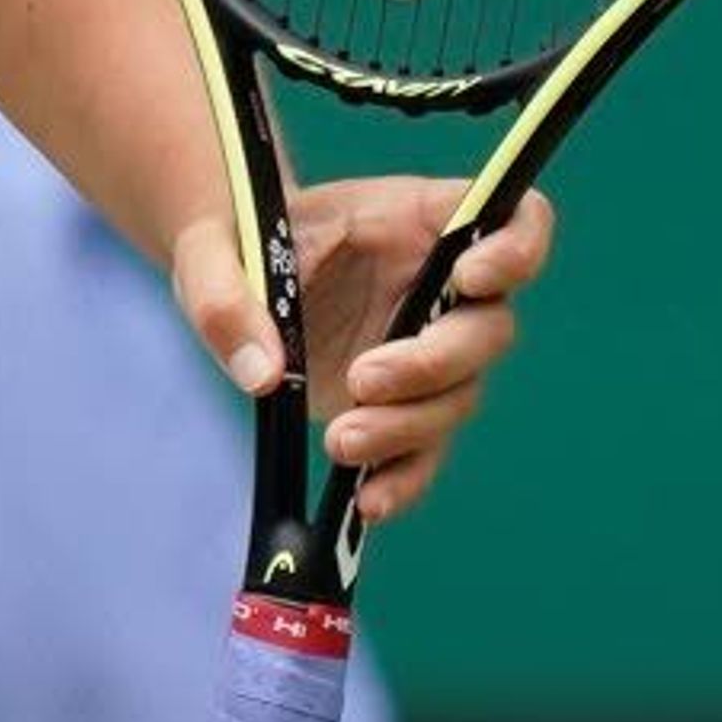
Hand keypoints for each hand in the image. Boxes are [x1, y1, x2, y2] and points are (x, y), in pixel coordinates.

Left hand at [168, 178, 558, 523]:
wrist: (228, 278)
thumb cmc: (233, 242)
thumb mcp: (208, 251)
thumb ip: (224, 295)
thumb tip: (263, 373)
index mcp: (414, 219)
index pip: (510, 220)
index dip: (514, 248)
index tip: (470, 275)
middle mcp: (438, 284)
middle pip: (488, 328)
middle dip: (434, 361)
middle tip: (363, 378)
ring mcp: (426, 347)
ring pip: (460, 395)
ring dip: (409, 425)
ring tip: (340, 440)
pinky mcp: (403, 403)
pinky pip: (426, 448)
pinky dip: (405, 478)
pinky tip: (369, 501)